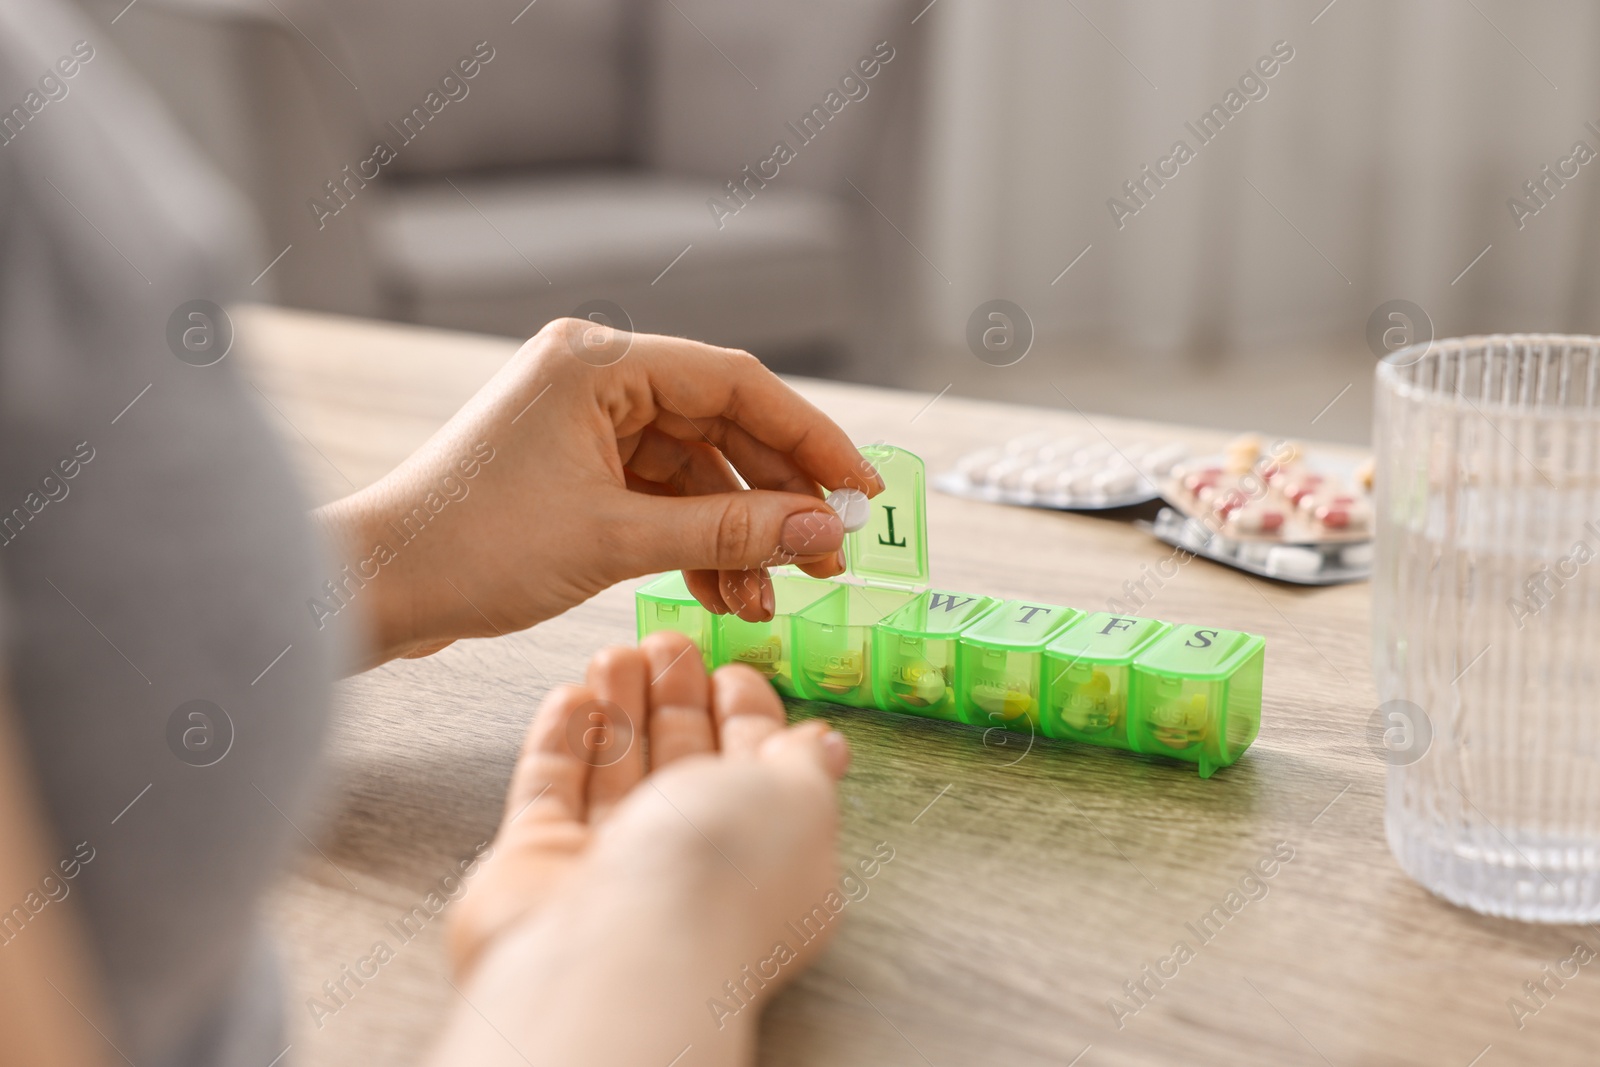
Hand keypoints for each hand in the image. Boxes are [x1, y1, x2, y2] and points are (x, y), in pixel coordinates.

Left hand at [318, 319, 881, 664]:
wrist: (374, 589)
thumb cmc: (470, 550)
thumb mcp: (615, 540)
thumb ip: (729, 534)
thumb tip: (824, 532)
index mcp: (598, 362)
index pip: (737, 383)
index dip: (811, 437)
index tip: (862, 490)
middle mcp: (594, 378)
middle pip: (722, 426)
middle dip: (777, 498)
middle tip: (826, 558)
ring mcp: (583, 424)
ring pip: (696, 471)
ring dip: (737, 534)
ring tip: (772, 598)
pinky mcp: (574, 469)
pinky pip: (659, 497)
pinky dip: (695, 543)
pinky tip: (727, 594)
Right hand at [431, 633, 849, 1066]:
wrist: (617, 947)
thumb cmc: (722, 873)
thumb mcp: (800, 801)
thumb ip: (805, 765)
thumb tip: (826, 745)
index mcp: (768, 860)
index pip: (756, 775)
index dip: (746, 718)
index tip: (729, 670)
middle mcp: (689, 867)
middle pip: (682, 766)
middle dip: (676, 699)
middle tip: (667, 643)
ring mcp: (610, 867)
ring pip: (616, 770)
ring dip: (619, 705)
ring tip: (617, 652)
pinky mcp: (540, 861)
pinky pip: (552, 788)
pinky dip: (563, 738)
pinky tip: (573, 694)